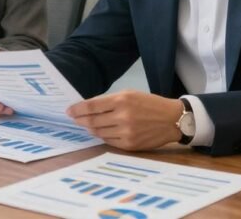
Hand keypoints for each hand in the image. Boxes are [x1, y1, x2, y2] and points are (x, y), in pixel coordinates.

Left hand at [68, 90, 182, 150]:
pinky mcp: (129, 145)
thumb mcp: (130, 94)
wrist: (172, 120)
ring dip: (90, 129)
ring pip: (98, 132)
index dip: (78, 109)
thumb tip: (89, 107)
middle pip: (92, 121)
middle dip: (80, 120)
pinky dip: (102, 136)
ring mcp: (126, 132)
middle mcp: (123, 117)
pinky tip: (100, 132)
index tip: (69, 110)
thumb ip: (109, 101)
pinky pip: (108, 141)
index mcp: (122, 100)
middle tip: (75, 118)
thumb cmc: (150, 104)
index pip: (92, 106)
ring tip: (86, 125)